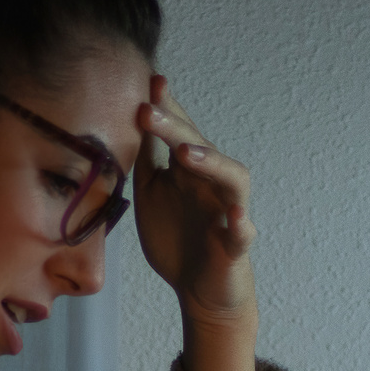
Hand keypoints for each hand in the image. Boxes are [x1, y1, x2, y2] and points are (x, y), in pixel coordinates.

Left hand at [133, 76, 256, 370]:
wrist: (198, 289)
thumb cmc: (176, 237)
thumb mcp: (151, 193)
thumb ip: (144, 160)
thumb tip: (126, 121)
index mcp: (189, 171)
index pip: (181, 131)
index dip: (168, 107)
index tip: (149, 80)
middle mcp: (212, 184)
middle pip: (201, 147)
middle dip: (176, 127)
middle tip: (148, 110)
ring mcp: (228, 212)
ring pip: (232, 180)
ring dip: (212, 164)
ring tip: (187, 153)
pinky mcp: (235, 245)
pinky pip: (244, 233)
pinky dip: (242, 224)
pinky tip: (234, 216)